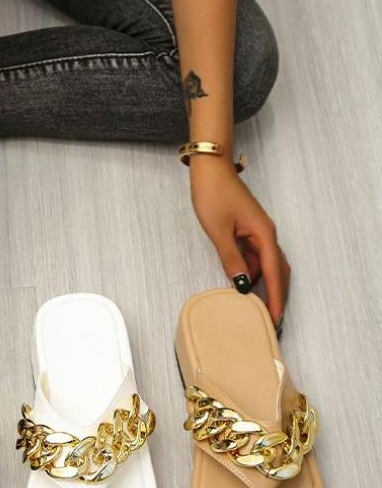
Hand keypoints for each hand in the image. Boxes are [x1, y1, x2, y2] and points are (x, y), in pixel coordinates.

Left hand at [189, 156, 289, 325]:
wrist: (210, 169)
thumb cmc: (214, 194)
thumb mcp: (218, 231)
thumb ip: (231, 258)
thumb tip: (242, 283)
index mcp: (263, 234)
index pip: (274, 273)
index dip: (275, 297)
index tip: (275, 317)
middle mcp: (266, 234)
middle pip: (277, 270)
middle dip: (276, 294)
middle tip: (271, 318)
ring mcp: (258, 231)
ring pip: (266, 263)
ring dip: (264, 283)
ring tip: (257, 305)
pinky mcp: (248, 229)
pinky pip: (255, 255)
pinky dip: (253, 270)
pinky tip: (243, 281)